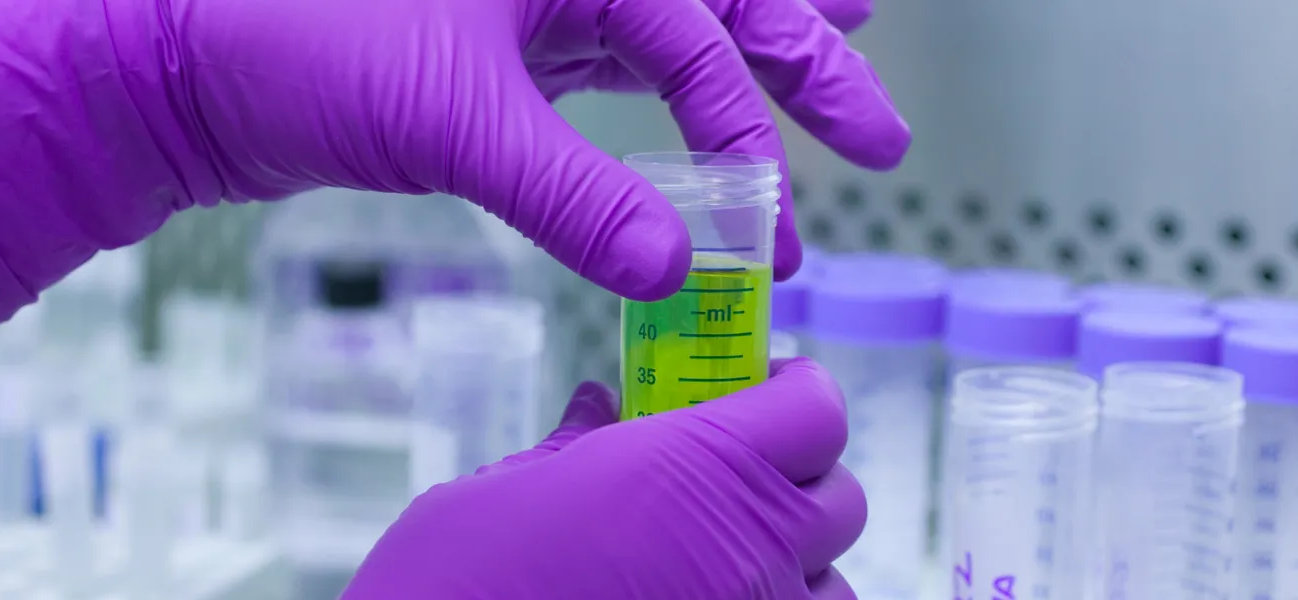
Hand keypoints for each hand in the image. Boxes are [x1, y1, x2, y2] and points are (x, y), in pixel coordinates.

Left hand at [0, 0, 909, 323]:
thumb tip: (674, 271)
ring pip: (668, 24)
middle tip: (882, 128)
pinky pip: (609, 59)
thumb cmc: (295, 39)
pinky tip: (703, 112)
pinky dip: (664, 91)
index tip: (777, 211)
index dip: (749, 121)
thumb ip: (572, 193)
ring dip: (745, 63)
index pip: (696, 27)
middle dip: (802, 55)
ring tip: (837, 56)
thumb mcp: (453, 118)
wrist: (174, 54)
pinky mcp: (495, 42)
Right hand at [343, 359, 863, 599]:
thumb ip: (575, 446)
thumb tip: (600, 407)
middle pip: (841, 502)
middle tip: (737, 474)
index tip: (765, 386)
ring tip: (725, 559)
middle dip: (800, 480)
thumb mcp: (509, 490)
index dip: (799, 394)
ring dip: (795, 568)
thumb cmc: (457, 578)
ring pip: (831, 590)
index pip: (819, 412)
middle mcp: (750, 546)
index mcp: (701, 465)